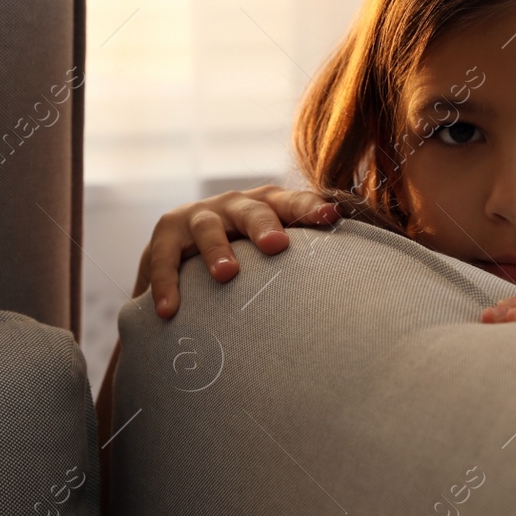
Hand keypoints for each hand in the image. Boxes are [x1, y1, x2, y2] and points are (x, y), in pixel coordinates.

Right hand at [132, 186, 340, 318]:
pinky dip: (167, 283)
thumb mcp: (270, 248)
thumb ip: (302, 258)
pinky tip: (169, 311)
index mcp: (268, 206)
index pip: (292, 204)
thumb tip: (350, 286)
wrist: (185, 249)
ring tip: (226, 275)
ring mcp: (198, 216)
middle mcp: (234, 205)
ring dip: (217, 250)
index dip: (311, 208)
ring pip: (208, 228)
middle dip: (264, 226)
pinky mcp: (165, 234)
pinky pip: (164, 258)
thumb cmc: (246, 253)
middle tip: (277, 246)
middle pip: (252, 211)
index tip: (332, 217)